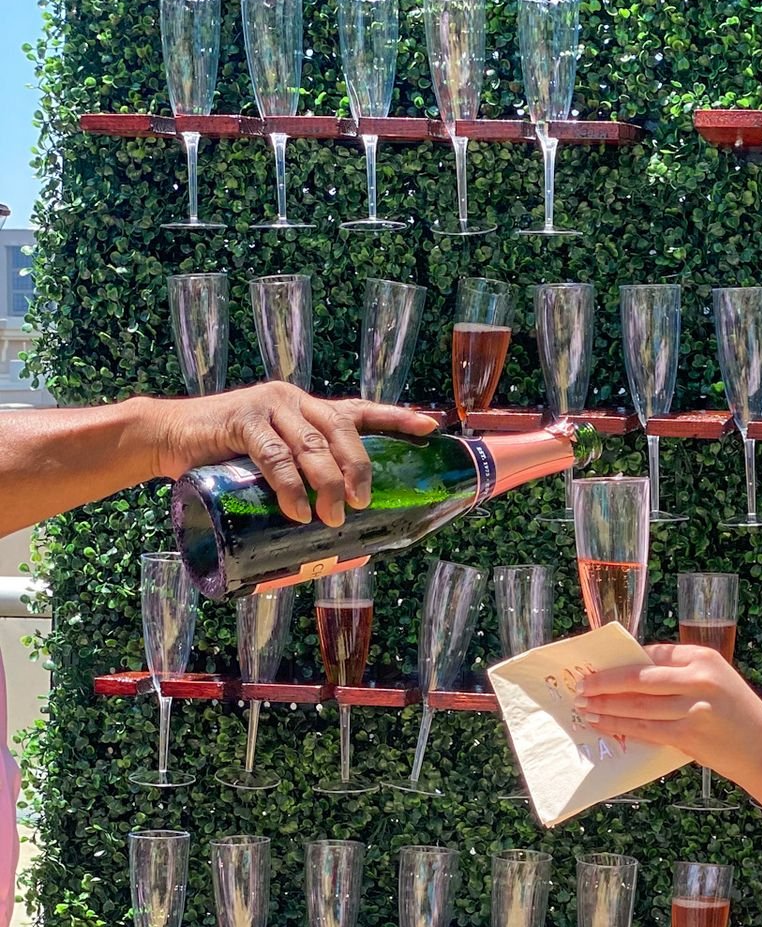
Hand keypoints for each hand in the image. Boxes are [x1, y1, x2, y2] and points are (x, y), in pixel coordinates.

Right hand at [145, 385, 440, 526]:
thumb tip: (335, 526)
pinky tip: (297, 510)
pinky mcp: (241, 420)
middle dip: (358, 469)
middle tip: (362, 503)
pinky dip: (289, 487)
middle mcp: (293, 400)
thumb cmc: (222, 456)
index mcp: (306, 407)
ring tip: (332, 517)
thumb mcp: (268, 460)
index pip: (359, 410)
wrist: (166, 437)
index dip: (396, 418)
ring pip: (312, 445)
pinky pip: (274, 456)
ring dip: (327, 485)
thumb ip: (297, 475)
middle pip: (341, 430)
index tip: (431, 428)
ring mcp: (268, 406)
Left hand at [575, 644, 761, 791]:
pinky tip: (604, 724)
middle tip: (582, 686)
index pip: (653, 654)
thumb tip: (631, 679)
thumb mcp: (715, 683)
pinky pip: (645, 729)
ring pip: (637, 705)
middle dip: (605, 683)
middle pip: (639, 678)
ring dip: (607, 707)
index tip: (599, 666)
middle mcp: (699, 678)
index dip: (622, 661)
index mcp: (704, 658)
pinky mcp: (689, 734)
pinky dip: (620, 726)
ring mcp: (694, 707)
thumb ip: (680, 677)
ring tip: (585, 707)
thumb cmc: (737, 715)